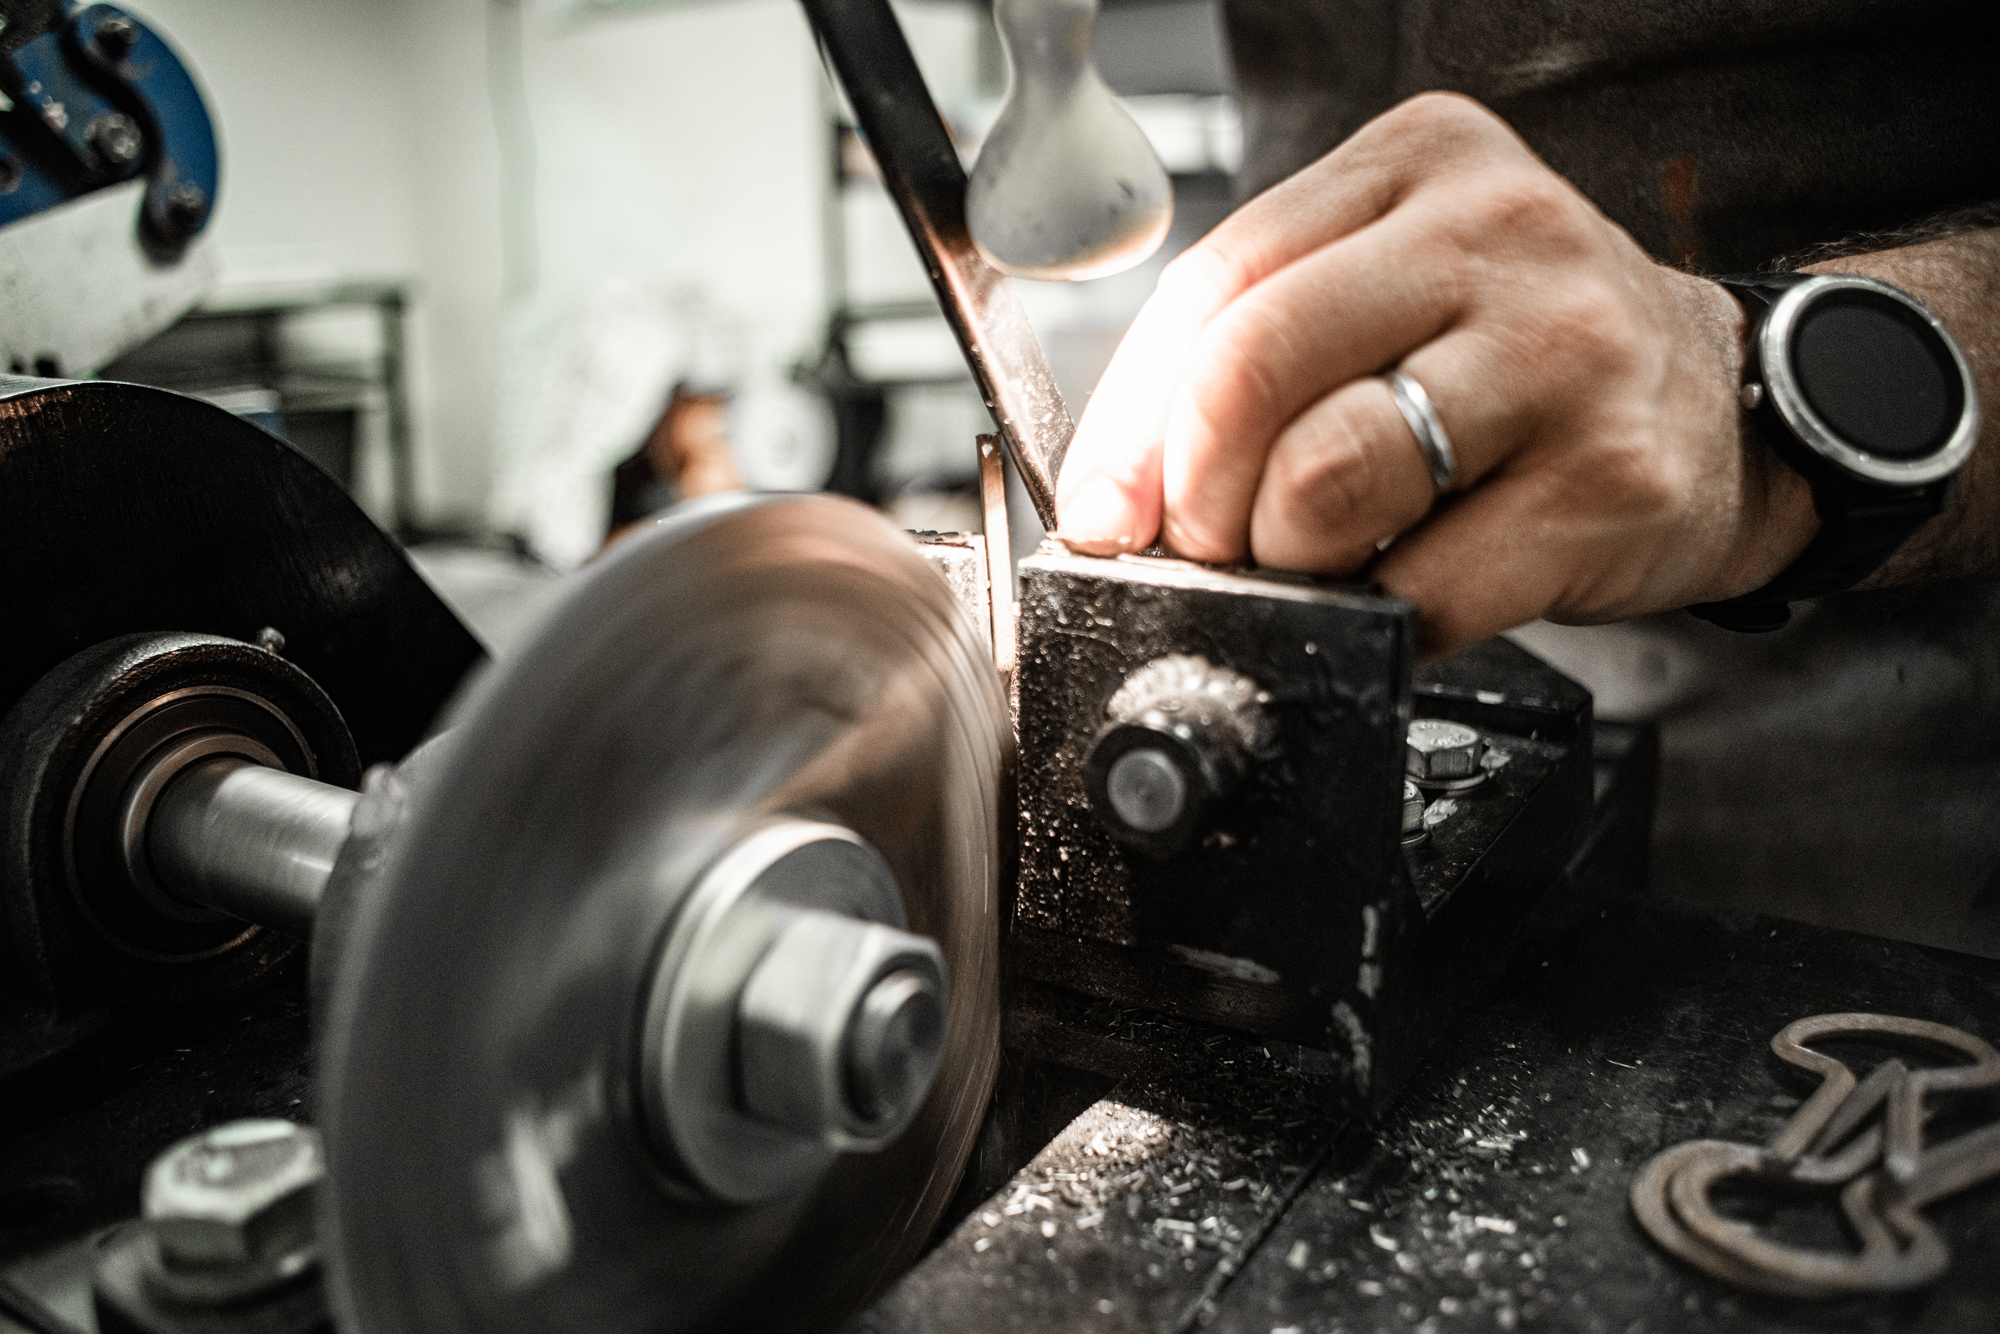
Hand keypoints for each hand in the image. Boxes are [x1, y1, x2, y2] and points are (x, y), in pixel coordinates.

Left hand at [1056, 93, 1819, 654]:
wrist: (1723, 410)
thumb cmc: (1527, 358)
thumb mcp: (1396, 291)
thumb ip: (1266, 346)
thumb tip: (1119, 493)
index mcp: (1416, 164)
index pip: (1216, 281)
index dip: (1132, 421)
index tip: (1104, 510)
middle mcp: (1495, 233)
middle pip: (1253, 367)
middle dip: (1198, 492)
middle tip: (1210, 546)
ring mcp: (1562, 353)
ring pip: (1329, 474)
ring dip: (1283, 556)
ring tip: (1314, 562)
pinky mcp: (1608, 479)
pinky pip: (1424, 585)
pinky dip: (1375, 618)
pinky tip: (1393, 597)